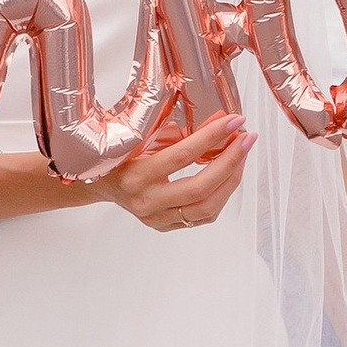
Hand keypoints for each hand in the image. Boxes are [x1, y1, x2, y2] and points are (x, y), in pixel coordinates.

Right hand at [98, 110, 253, 233]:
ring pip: (207, 207)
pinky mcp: (166, 226)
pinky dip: (221, 194)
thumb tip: (220, 120)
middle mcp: (146, 201)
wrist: (101, 184)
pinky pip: (203, 216)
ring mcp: (157, 218)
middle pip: (200, 187)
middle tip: (246, 138)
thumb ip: (179, 131)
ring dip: (231, 179)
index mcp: (135, 175)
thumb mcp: (142, 137)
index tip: (234, 121)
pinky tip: (227, 175)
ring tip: (240, 155)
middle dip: (230, 160)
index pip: (182, 156)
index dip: (212, 136)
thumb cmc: (119, 156)